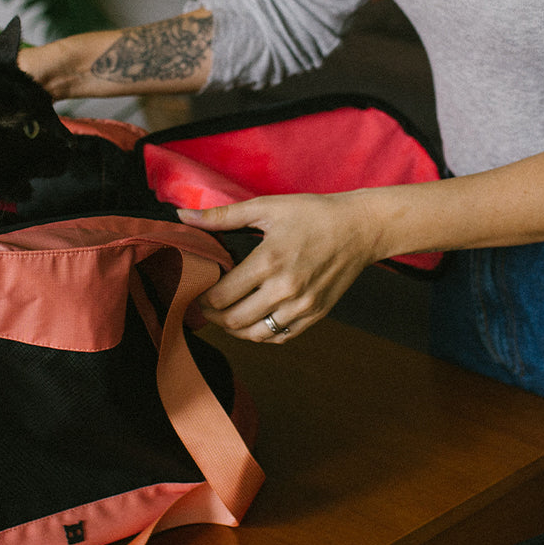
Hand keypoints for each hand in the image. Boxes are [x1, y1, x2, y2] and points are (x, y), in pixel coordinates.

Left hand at [177, 192, 379, 342]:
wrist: (360, 228)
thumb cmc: (312, 213)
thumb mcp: (266, 207)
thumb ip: (222, 216)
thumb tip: (183, 217)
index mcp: (270, 261)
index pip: (222, 295)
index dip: (201, 298)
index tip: (194, 291)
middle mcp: (286, 289)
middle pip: (235, 320)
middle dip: (212, 316)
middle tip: (203, 307)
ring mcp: (303, 306)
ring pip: (257, 334)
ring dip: (234, 329)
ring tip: (224, 316)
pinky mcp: (316, 314)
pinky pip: (281, 337)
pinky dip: (261, 335)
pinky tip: (251, 321)